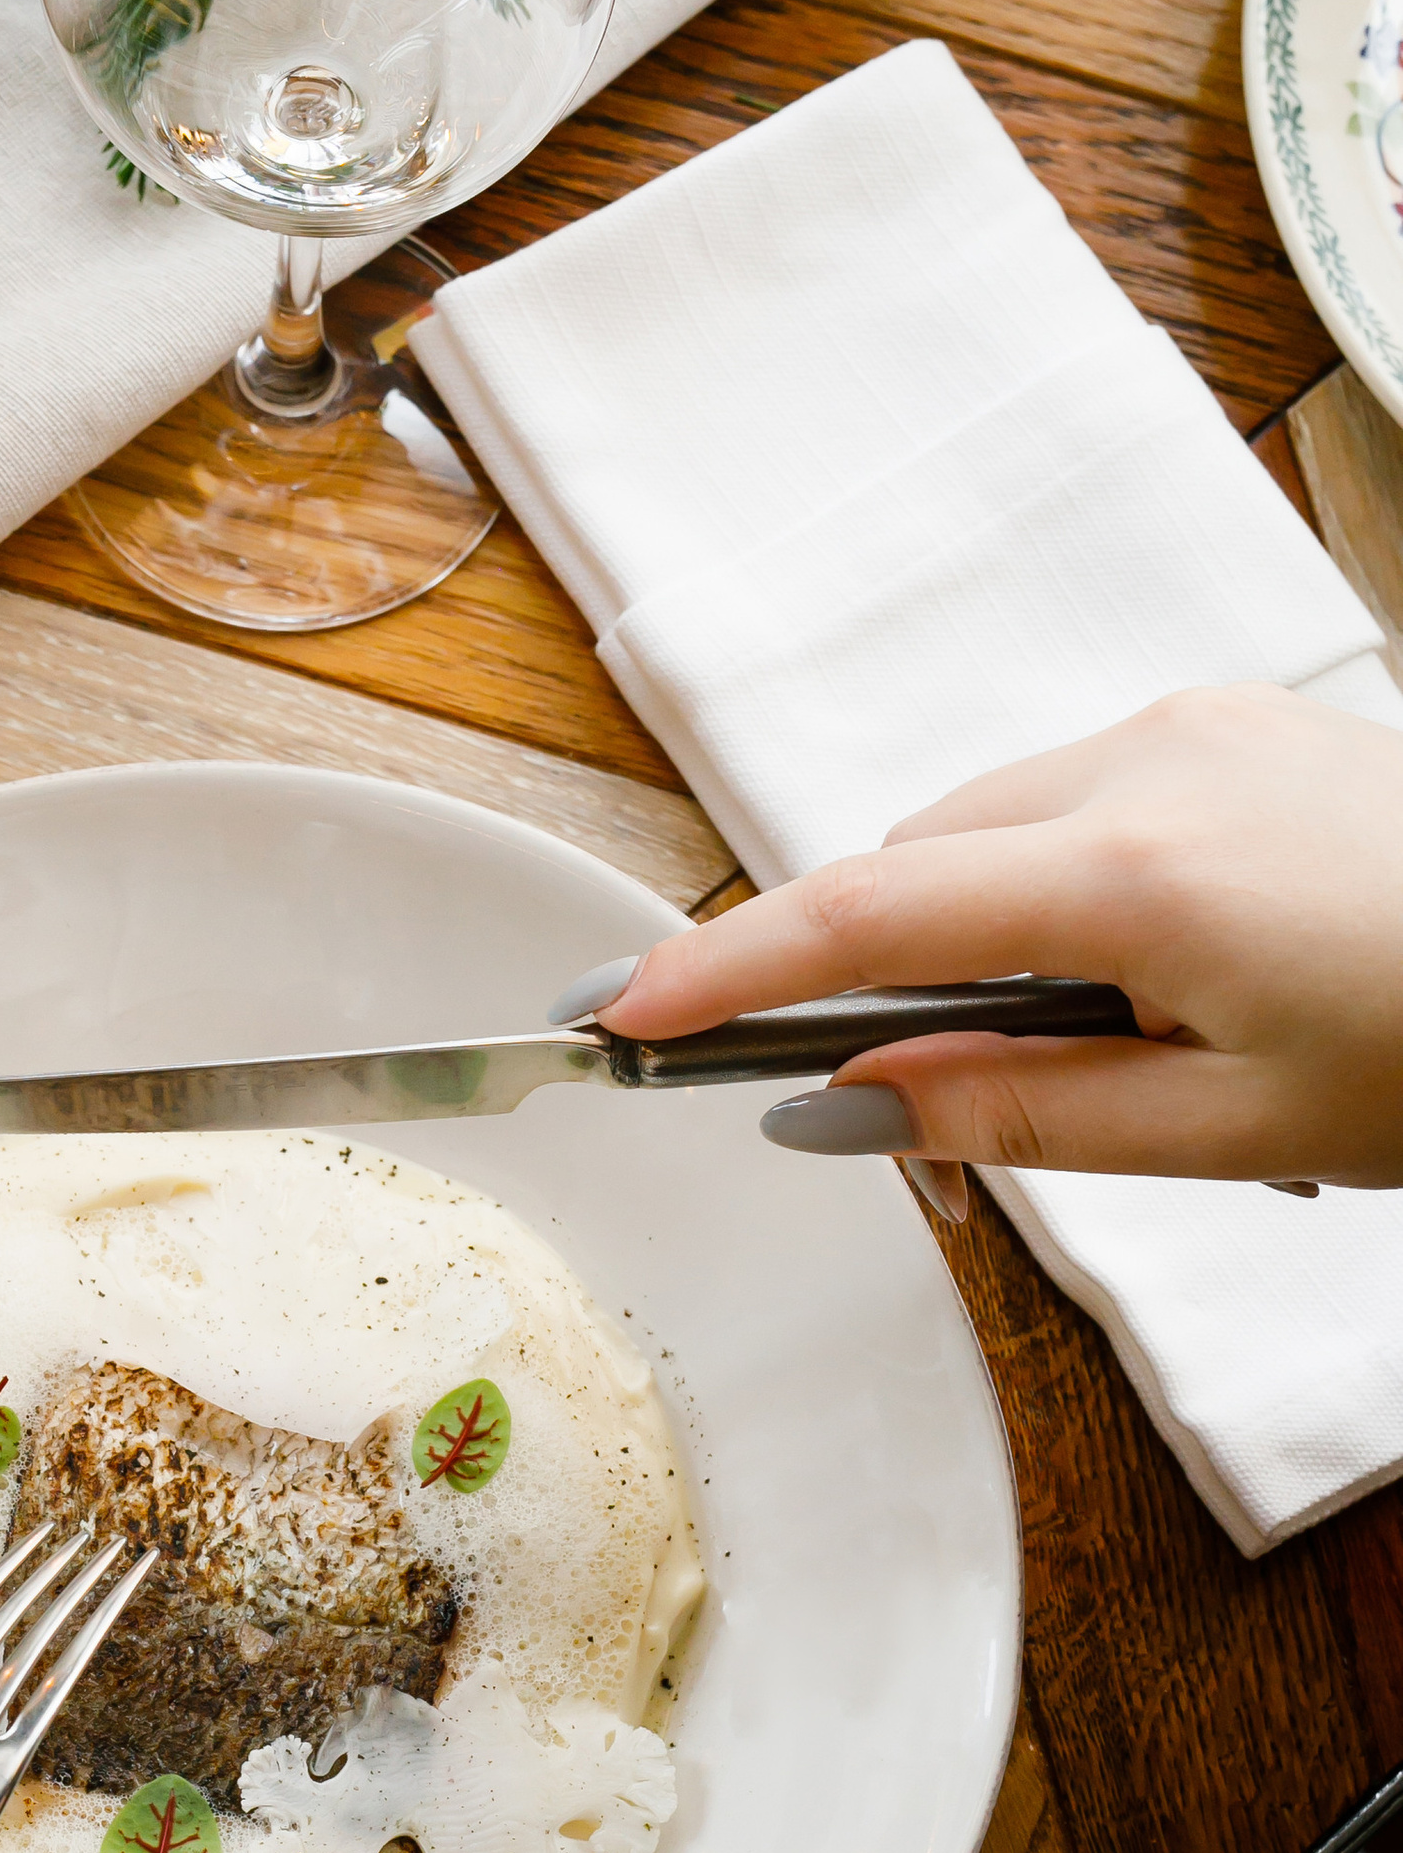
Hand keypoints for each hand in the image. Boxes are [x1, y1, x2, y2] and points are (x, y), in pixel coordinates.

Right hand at [585, 687, 1402, 1189]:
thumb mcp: (1231, 1128)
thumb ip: (1020, 1113)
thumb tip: (850, 1106)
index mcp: (1139, 868)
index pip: (865, 916)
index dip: (724, 969)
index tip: (619, 1013)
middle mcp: (1149, 757)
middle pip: (915, 863)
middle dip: (877, 983)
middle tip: (915, 1120)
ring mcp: (1195, 724)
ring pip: (988, 832)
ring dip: (976, 941)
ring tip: (1097, 1060)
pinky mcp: (1234, 725)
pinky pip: (1073, 803)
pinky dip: (1054, 896)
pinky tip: (1147, 985)